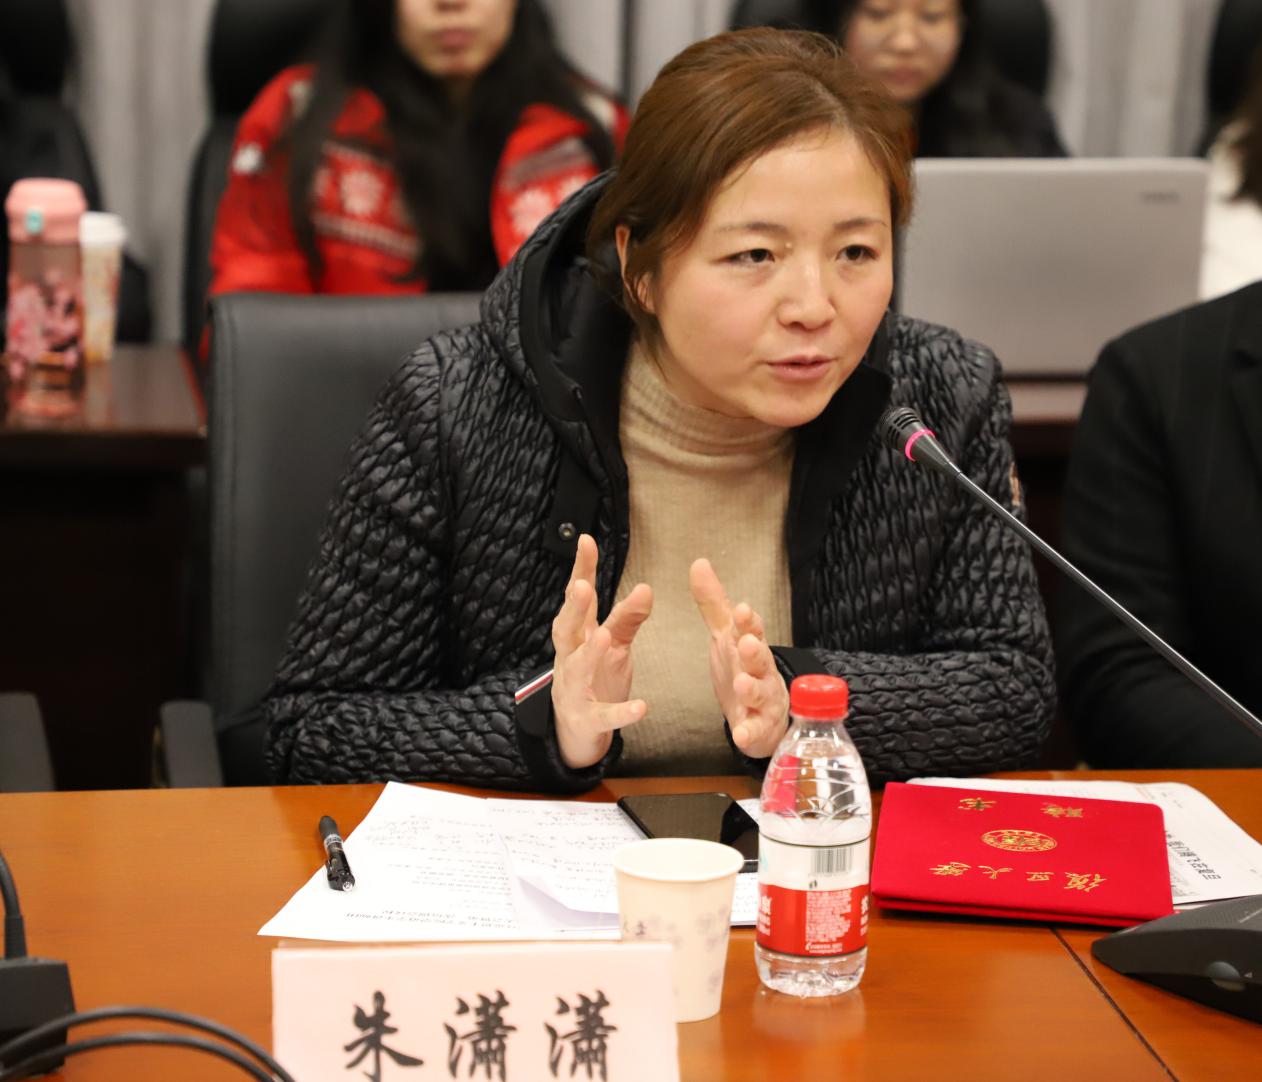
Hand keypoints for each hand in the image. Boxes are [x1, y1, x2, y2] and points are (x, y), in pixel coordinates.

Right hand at [550, 534, 652, 768]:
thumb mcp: (614, 645)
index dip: (581, 570)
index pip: (578, 598)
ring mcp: (575, 689)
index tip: (586, 541)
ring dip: (590, 653)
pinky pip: (604, 716)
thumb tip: (645, 587)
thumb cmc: (595, 679)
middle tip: (583, 586)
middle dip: (573, 608)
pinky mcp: (588, 719)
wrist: (576, 732)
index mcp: (579, 635)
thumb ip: (628, 618)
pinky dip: (621, 713)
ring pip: (577, 668)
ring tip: (605, 637)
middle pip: (566, 629)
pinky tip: (642, 707)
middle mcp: (570, 658)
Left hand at [689, 558, 788, 759]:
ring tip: (743, 684)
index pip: (751, 630)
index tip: (742, 609)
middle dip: (756, 651)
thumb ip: (714, 603)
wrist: (764, 716)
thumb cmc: (744, 669)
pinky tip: (740, 734)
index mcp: (750, 646)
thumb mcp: (726, 636)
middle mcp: (760, 671)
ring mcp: (763, 701)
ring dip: (752, 688)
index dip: (747, 621)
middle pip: (760, 659)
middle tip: (748, 642)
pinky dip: (749, 732)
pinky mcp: (758, 728)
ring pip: (761, 693)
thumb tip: (699, 562)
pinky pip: (755, 731)